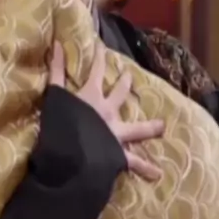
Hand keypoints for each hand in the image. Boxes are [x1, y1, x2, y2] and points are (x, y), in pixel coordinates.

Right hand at [49, 42, 163, 180]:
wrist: (71, 154)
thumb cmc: (61, 123)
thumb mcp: (56, 94)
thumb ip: (56, 70)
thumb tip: (55, 44)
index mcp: (92, 96)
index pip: (97, 71)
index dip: (100, 58)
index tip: (103, 47)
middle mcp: (109, 112)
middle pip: (120, 94)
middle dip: (125, 83)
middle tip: (129, 76)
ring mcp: (116, 133)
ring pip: (137, 129)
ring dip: (150, 127)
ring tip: (163, 126)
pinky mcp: (118, 154)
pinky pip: (134, 162)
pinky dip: (145, 168)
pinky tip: (157, 174)